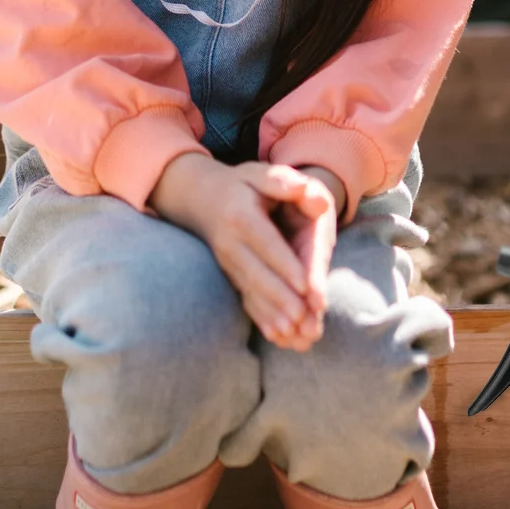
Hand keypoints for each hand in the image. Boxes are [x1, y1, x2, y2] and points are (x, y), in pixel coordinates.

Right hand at [149, 152, 334, 350]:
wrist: (200, 198)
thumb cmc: (240, 184)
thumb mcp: (258, 173)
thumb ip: (283, 181)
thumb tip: (310, 192)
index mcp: (240, 215)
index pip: (265, 242)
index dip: (285, 263)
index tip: (305, 285)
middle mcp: (229, 242)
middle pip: (257, 273)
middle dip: (280, 298)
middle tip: (302, 318)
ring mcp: (226, 262)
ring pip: (250, 291)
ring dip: (271, 313)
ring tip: (292, 333)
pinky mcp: (229, 275)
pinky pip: (245, 298)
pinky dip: (260, 318)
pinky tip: (276, 335)